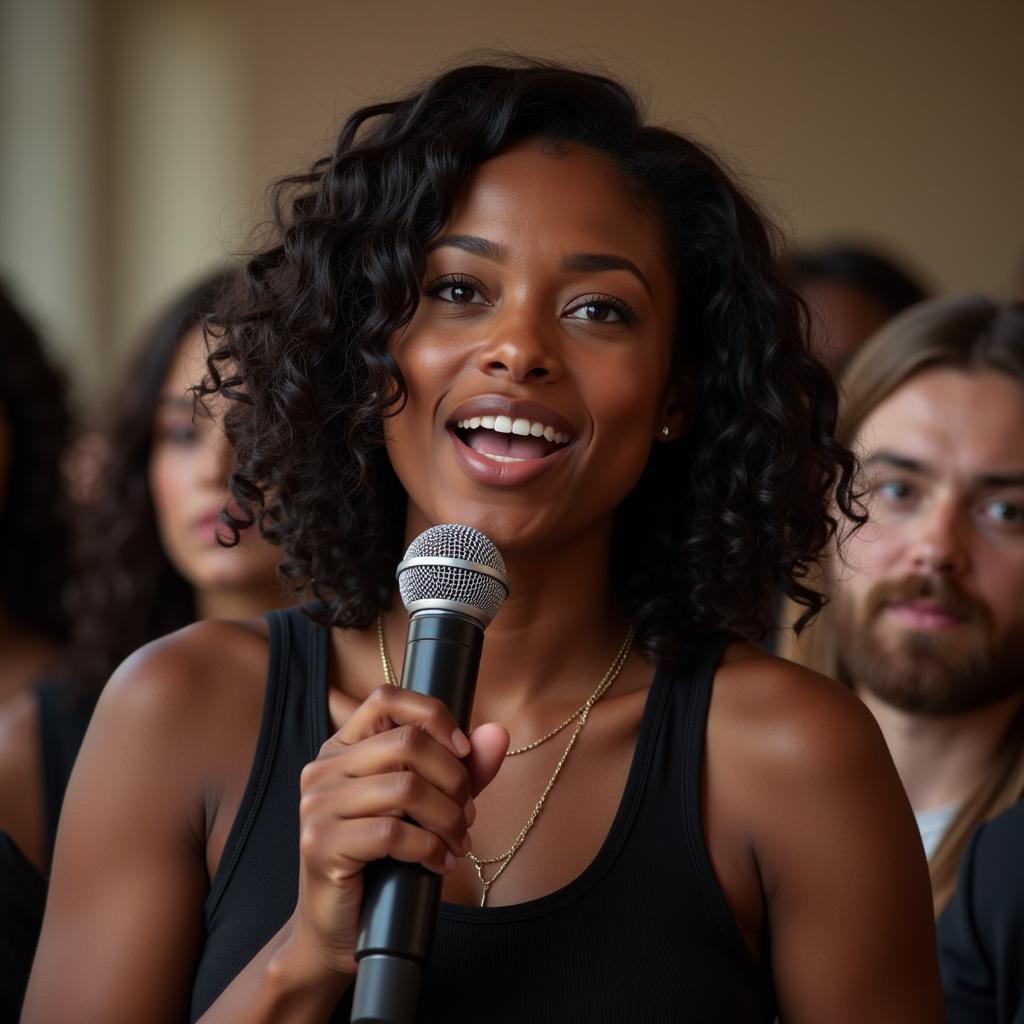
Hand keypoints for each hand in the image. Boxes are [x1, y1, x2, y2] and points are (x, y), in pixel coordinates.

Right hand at [287, 685, 507, 975]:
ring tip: (459, 841)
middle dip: (454, 779)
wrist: (339, 928)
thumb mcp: (426, 805)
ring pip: (406, 788)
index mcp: (343, 746)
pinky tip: (439, 863)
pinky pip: (392, 833)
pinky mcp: (321, 843)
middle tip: (468, 814)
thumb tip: (498, 732)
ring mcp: (317, 804)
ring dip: (448, 818)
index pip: (386, 697)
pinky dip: (429, 847)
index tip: (463, 750)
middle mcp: (324, 767)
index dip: (433, 715)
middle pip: (407, 743)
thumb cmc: (383, 859)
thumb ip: (460, 768)